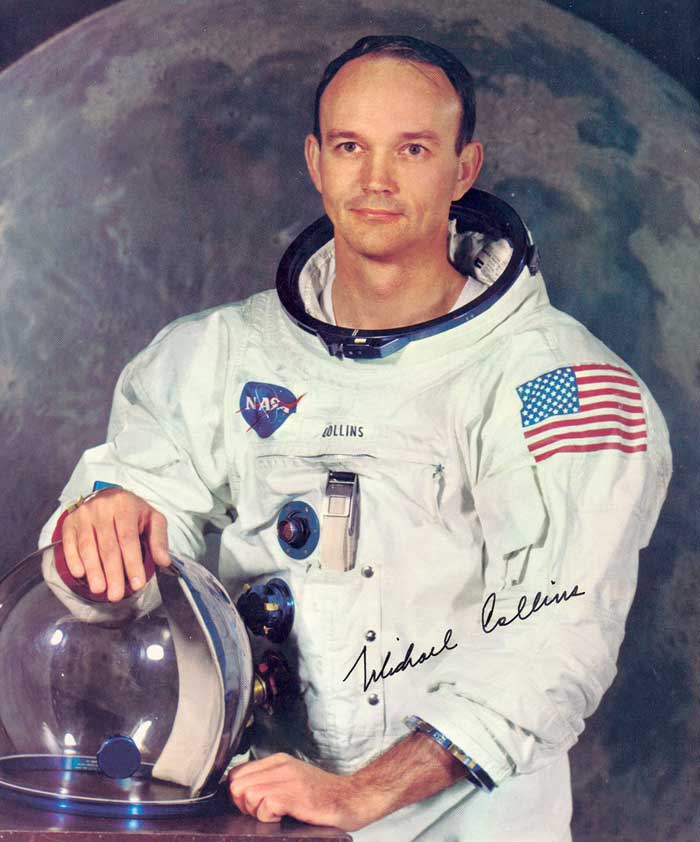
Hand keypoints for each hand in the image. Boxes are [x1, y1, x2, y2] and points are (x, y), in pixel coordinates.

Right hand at [60, 489, 169, 601]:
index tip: (137, 584)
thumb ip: (159, 540)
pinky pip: (69, 543)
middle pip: (108, 546)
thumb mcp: (153, 519)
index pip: (128, 538)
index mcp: (125, 505)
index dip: (132, 563)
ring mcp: (83, 514)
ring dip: (93, 570)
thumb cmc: (133, 512)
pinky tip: (80, 574)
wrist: (108, 496)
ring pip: (87, 546)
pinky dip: (73, 559)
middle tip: (116, 595)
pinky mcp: (69, 522)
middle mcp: (102, 508)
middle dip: (113, 573)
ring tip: (99, 590)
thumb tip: (164, 561)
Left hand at [228, 753, 370, 830]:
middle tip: (264, 813)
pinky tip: (284, 817)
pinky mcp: (296, 796)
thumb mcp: (293, 779)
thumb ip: (269, 781)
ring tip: (276, 814)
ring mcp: (289, 780)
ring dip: (256, 812)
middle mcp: (281, 766)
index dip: (239, 794)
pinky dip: (269, 818)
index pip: (236, 773)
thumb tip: (241, 794)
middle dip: (244, 805)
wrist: (353, 798)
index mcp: (278, 761)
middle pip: (237, 785)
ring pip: (247, 795)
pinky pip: (265, 806)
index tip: (252, 806)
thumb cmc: (324, 795)